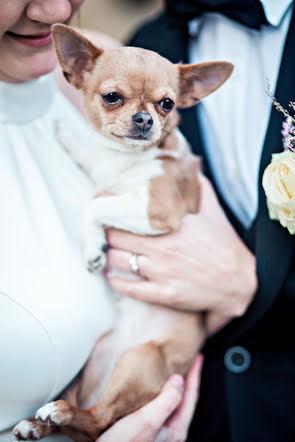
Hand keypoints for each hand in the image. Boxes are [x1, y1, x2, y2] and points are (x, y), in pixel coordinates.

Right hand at [96, 355, 202, 441]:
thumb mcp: (148, 419)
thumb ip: (167, 399)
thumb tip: (179, 380)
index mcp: (176, 429)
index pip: (191, 396)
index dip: (195, 375)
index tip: (198, 358)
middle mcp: (171, 432)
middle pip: (184, 399)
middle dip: (187, 379)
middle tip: (189, 362)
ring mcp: (160, 433)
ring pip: (172, 403)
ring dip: (173, 385)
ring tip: (173, 370)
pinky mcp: (147, 432)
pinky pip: (160, 407)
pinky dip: (161, 393)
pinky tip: (153, 388)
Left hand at [106, 174, 256, 332]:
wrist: (238, 281)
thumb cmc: (223, 241)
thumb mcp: (210, 206)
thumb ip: (193, 182)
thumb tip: (186, 160)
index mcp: (171, 223)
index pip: (126, 212)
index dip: (108, 208)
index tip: (101, 204)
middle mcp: (162, 247)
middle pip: (116, 236)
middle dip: (106, 230)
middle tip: (102, 227)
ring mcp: (161, 273)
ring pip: (117, 261)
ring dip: (108, 254)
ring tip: (106, 249)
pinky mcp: (163, 294)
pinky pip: (128, 288)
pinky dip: (114, 281)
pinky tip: (110, 275)